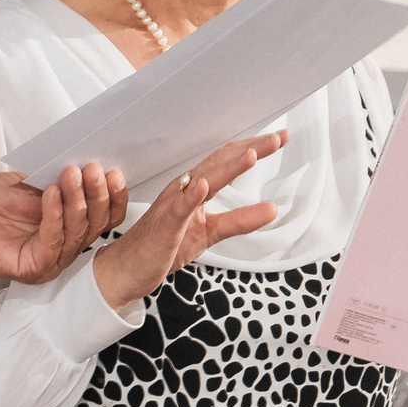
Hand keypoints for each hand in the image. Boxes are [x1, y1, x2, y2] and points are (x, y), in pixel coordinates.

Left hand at [0, 163, 127, 303]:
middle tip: (94, 168)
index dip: (113, 196)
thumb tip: (90, 164)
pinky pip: (53, 241)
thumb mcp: (31, 184)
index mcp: (67, 228)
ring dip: (78, 199)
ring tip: (72, 173)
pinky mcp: (33, 268)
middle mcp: (63, 247)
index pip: (104, 217)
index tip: (114, 170)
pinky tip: (52, 192)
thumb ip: (60, 181)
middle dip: (98, 194)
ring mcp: (50, 260)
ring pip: (78, 232)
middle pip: (96, 224)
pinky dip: (56, 214)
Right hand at [90, 134, 286, 309]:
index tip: (279, 138)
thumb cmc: (163, 245)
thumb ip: (240, 220)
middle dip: (250, 148)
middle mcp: (184, 189)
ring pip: (202, 179)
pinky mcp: (164, 225)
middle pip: (220, 162)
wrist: (127, 268)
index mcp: (195, 188)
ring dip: (227, 167)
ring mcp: (173, 205)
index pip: (228, 161)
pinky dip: (191, 196)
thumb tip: (272, 209)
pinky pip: (178, 208)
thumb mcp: (210, 232)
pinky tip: (205, 186)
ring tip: (251, 154)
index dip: (254, 148)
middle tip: (278, 137)